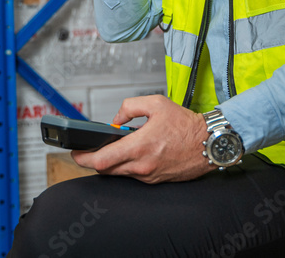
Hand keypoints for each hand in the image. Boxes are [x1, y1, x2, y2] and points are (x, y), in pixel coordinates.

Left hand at [70, 95, 215, 183]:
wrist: (209, 143)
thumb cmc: (186, 125)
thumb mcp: (156, 103)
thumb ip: (130, 106)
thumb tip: (116, 119)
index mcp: (139, 146)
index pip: (101, 160)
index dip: (83, 158)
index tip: (75, 152)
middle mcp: (142, 165)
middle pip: (105, 170)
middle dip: (93, 161)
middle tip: (87, 151)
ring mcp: (149, 175)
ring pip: (118, 173)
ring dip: (110, 164)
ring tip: (109, 149)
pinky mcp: (155, 180)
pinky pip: (133, 175)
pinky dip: (126, 166)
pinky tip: (129, 154)